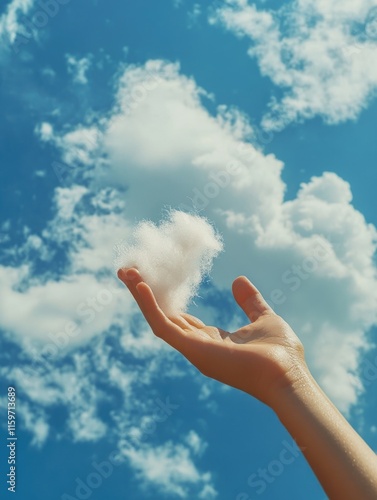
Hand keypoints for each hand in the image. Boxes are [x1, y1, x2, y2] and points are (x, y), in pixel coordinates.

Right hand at [118, 268, 307, 408]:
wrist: (289, 376)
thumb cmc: (281, 354)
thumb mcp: (263, 317)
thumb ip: (249, 301)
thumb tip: (237, 279)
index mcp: (211, 340)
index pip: (179, 317)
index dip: (165, 298)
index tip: (153, 278)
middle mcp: (197, 345)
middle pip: (163, 315)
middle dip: (145, 293)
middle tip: (129, 270)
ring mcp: (192, 348)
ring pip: (157, 318)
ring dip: (140, 295)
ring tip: (126, 271)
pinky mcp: (192, 349)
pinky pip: (162, 324)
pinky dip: (149, 305)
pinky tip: (140, 285)